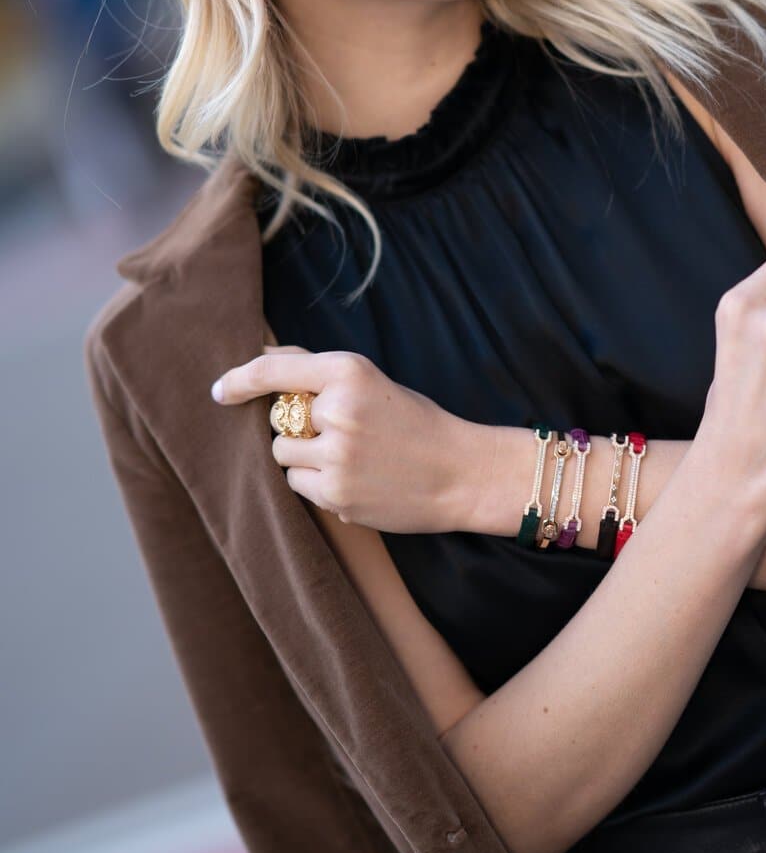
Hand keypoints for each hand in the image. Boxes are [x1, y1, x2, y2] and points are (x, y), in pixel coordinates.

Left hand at [210, 344, 477, 532]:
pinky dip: (315, 483)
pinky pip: (297, 484)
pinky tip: (354, 480)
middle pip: (278, 418)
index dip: (240, 379)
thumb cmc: (414, 423)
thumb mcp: (372, 382)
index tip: (219, 390)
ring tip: (348, 458)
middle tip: (339, 433)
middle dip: (296, 426)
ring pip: (283, 453)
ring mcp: (336, 453)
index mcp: (350, 370)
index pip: (275, 369)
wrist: (460, 472)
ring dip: (303, 457)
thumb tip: (261, 359)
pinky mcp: (335, 493)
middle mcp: (339, 408)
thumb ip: (319, 372)